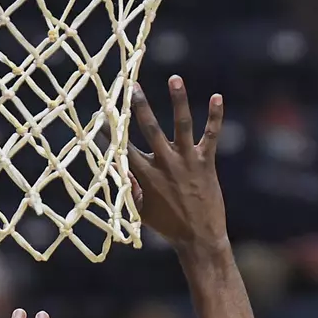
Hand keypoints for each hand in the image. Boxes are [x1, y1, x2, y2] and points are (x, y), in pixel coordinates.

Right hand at [127, 76, 227, 250]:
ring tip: (175, 78)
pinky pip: (211, 136)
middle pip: (149, 129)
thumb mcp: (141, 211)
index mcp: (145, 176)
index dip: (111, 130)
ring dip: (178, 100)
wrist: (199, 239)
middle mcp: (164, 164)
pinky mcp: (206, 163)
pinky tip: (217, 96)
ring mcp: (186, 162)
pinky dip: (215, 117)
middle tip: (132, 84)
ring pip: (181, 125)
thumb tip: (118, 169)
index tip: (100, 113)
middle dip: (139, 105)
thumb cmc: (167, 226)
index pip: (124, 147)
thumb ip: (130, 188)